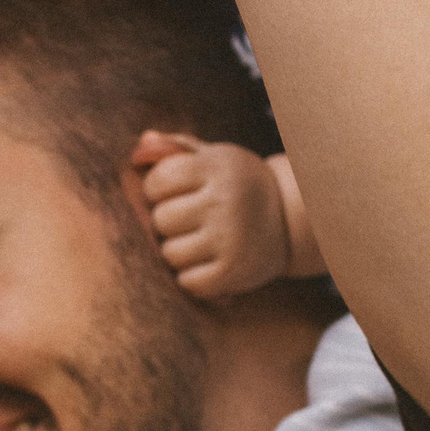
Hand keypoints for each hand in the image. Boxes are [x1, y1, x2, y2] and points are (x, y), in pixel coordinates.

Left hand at [131, 131, 291, 298]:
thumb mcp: (214, 158)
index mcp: (218, 167)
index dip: (157, 189)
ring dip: (178, 250)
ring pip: (170, 253)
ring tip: (199, 240)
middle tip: (190, 219)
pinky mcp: (234, 271)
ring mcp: (231, 238)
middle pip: (161, 219)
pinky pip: (187, 281)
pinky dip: (192, 276)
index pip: (158, 180)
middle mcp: (225, 201)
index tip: (174, 192)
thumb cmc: (237, 185)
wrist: (290, 220)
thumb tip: (140, 149)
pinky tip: (207, 262)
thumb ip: (175, 149)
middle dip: (168, 221)